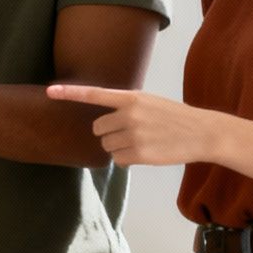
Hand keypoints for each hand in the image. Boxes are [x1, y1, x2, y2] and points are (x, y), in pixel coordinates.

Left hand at [45, 83, 222, 166]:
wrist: (203, 132)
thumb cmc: (175, 118)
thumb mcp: (150, 102)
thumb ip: (126, 107)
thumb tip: (103, 125)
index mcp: (131, 98)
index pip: (94, 94)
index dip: (70, 93)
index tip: (49, 91)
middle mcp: (129, 114)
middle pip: (98, 129)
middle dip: (109, 134)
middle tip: (131, 134)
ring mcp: (134, 134)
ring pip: (107, 146)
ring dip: (119, 148)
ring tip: (143, 142)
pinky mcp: (139, 153)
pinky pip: (118, 160)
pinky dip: (127, 160)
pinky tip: (146, 153)